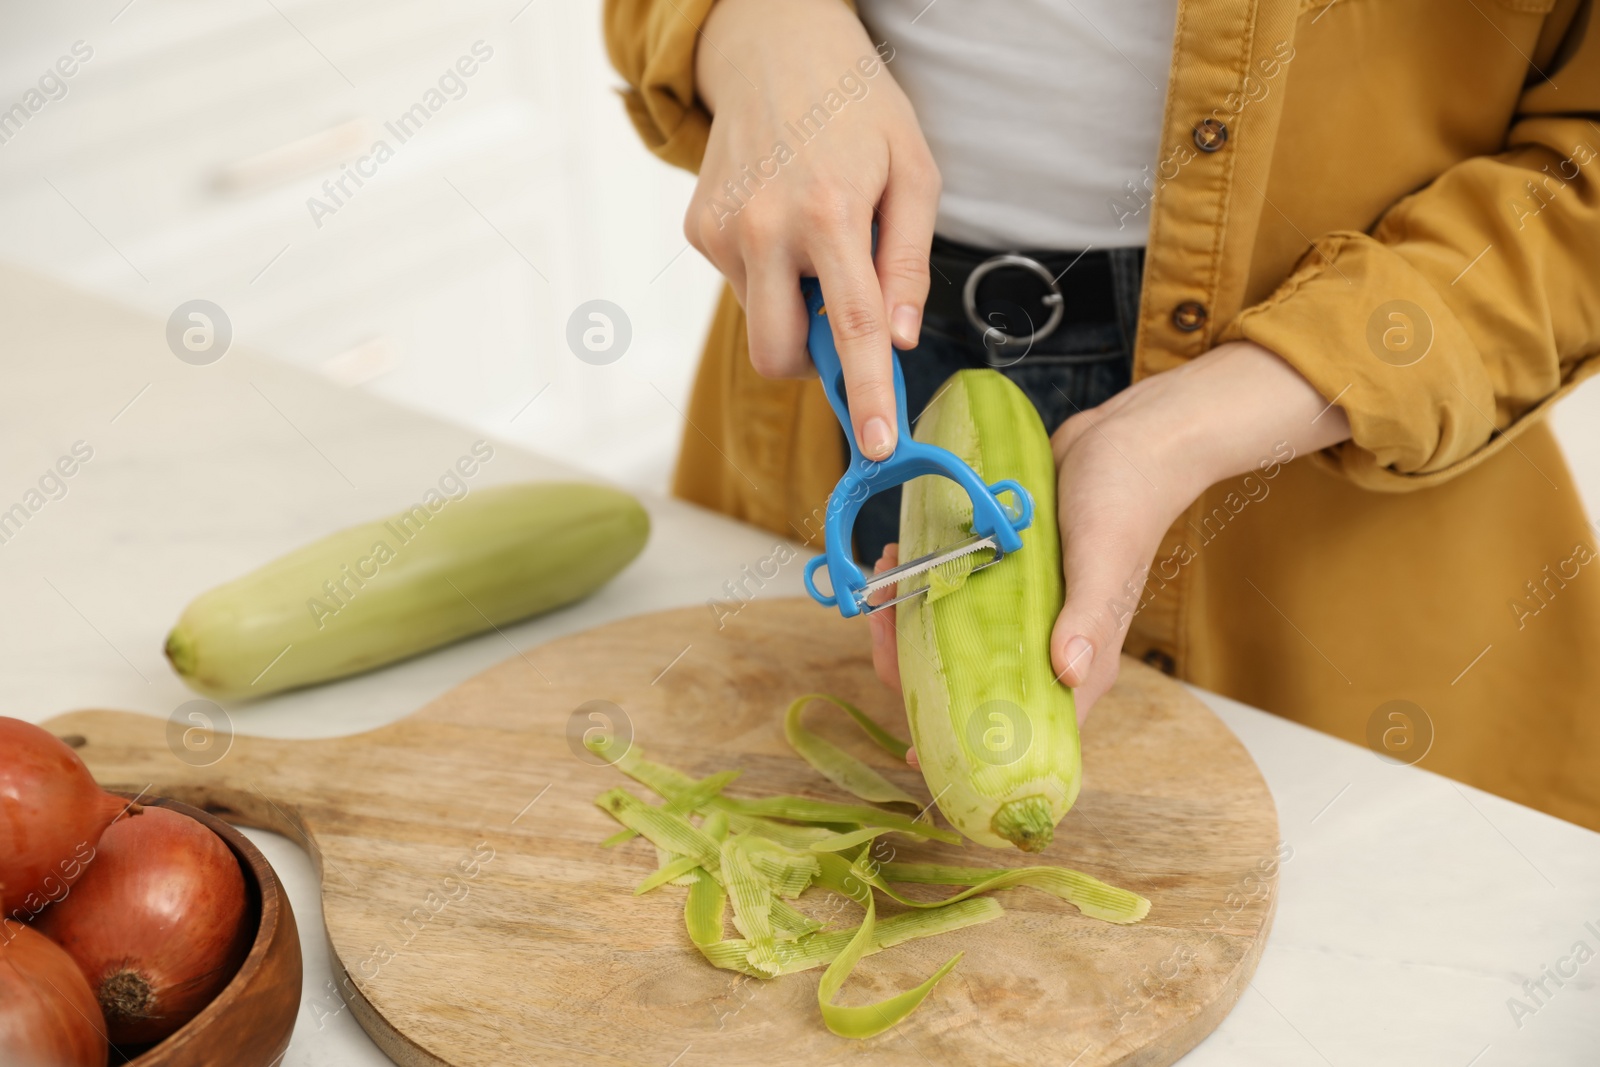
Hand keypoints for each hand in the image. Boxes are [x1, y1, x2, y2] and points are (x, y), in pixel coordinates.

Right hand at [690, 0, 939, 458]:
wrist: (774, 47)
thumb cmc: (858, 108)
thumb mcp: (915, 172)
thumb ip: (908, 263)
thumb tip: (899, 338)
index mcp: (828, 213)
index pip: (851, 328)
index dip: (866, 394)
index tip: (877, 448)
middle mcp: (764, 227)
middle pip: (778, 353)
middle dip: (813, 362)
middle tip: (846, 320)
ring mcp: (722, 230)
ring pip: (761, 321)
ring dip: (796, 303)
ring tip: (817, 236)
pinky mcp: (698, 227)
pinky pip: (741, 286)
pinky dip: (771, 274)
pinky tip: (784, 220)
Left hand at [867, 341, 1352, 756]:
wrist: (1131, 439)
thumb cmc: (1127, 502)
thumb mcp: (1103, 561)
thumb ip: (1087, 619)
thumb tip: (1068, 672)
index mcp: (1077, 666)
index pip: (1016, 730)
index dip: (965, 746)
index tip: (916, 747)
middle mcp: (1048, 648)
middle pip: (969, 686)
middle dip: (914, 666)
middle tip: (881, 621)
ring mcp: (1024, 612)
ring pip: (955, 640)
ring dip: (910, 620)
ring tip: (886, 577)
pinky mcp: (1009, 576)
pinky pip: (958, 595)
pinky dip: (925, 583)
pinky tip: (903, 553)